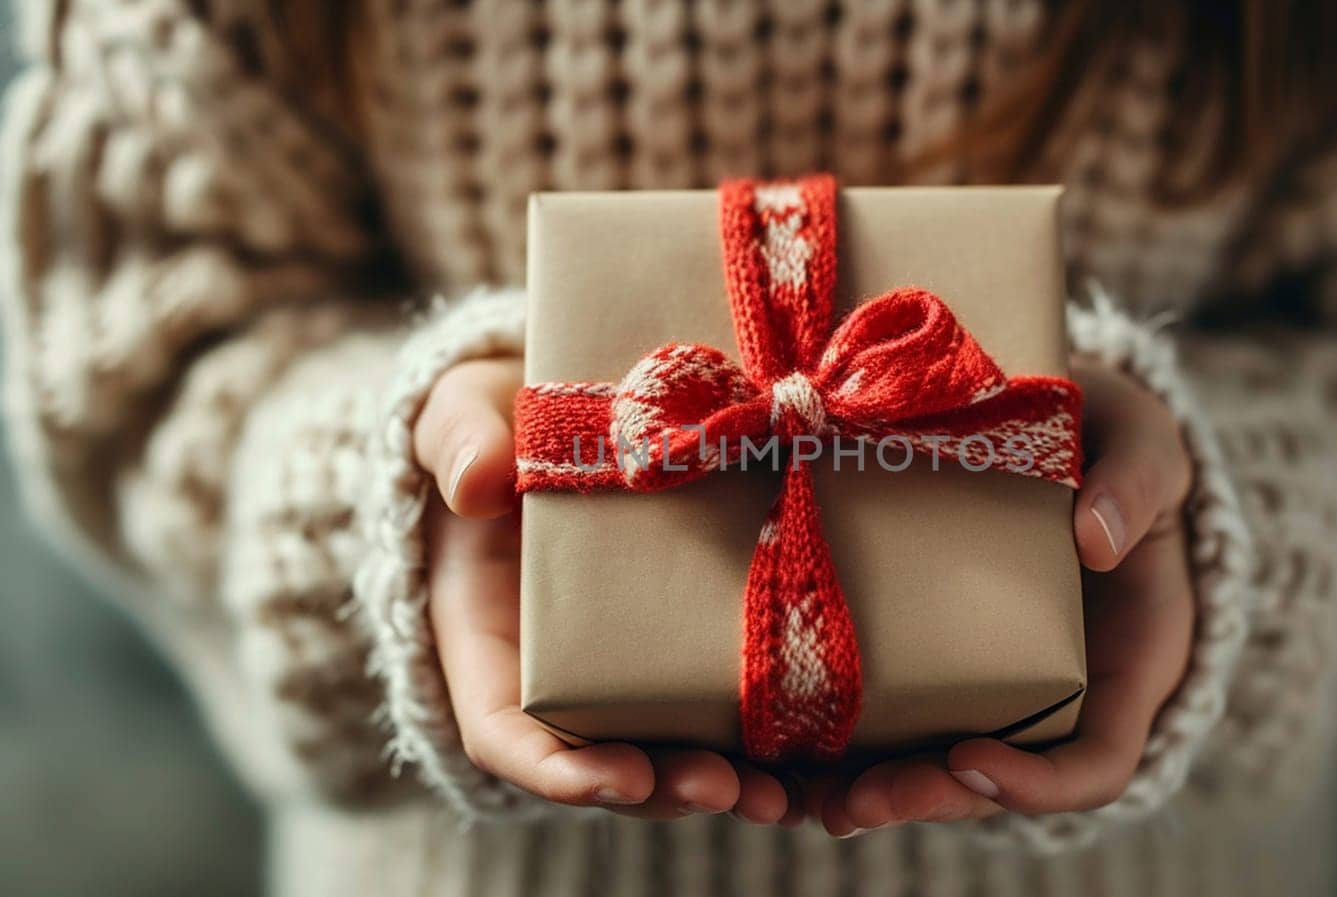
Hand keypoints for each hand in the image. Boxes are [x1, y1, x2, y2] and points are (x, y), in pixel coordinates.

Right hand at [415, 358, 797, 823]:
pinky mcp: (688, 634)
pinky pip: (722, 699)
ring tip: (782, 796)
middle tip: (723, 789)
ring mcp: (627, 662)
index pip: (507, 734)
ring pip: (669, 748)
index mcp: (490, 641)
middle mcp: (558, 672)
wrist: (553, 408)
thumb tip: (476, 484)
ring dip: (724, 781)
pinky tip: (821, 755)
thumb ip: (460, 444)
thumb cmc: (491, 426)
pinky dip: (766, 737)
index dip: (558, 769)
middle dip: (662, 787)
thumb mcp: (461, 420)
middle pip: (604, 761)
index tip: (617, 776)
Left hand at [812, 357, 1195, 835]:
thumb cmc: (1116, 440)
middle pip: (998, 782)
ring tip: (812, 799)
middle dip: (928, 798)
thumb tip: (1099, 538)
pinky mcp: (933, 650)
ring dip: (876, 790)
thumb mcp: (1145, 445)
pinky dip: (846, 742)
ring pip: (937, 764)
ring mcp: (992, 680)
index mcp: (1126, 665)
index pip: (1096, 763)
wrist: (1056, 418)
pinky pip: (897, 713)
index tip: (971, 758)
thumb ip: (1139, 481)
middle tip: (858, 801)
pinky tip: (786, 752)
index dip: (1038, 783)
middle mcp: (1058, 693)